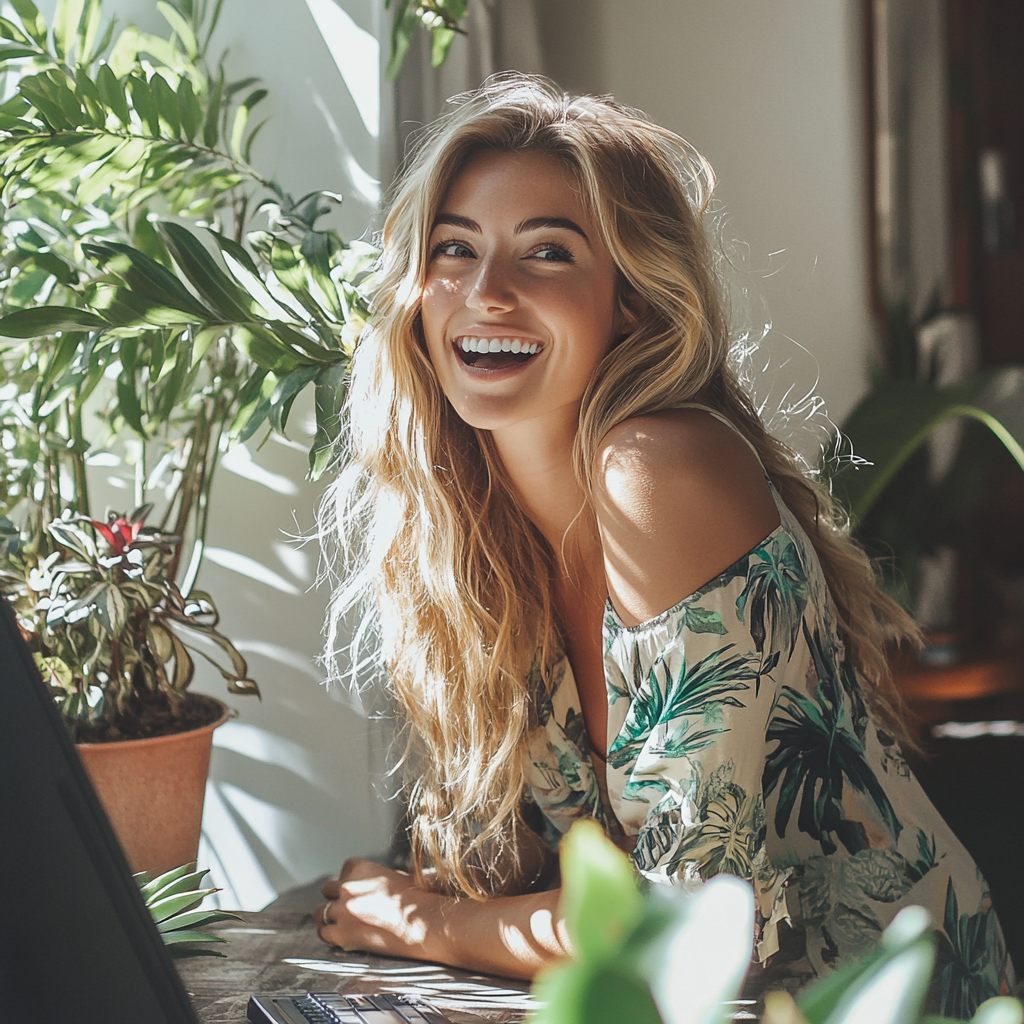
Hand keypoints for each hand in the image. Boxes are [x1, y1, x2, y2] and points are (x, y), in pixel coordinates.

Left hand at [316, 858, 443, 961]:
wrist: (424, 923)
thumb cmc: (418, 899)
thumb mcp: (396, 876)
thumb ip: (376, 879)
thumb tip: (372, 886)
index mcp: (361, 868)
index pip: (345, 868)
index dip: (351, 879)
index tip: (357, 889)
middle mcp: (348, 886)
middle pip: (328, 888)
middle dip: (337, 897)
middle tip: (348, 908)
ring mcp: (343, 910)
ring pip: (321, 911)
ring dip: (329, 916)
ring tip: (341, 924)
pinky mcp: (342, 933)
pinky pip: (324, 932)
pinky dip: (330, 935)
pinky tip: (340, 937)